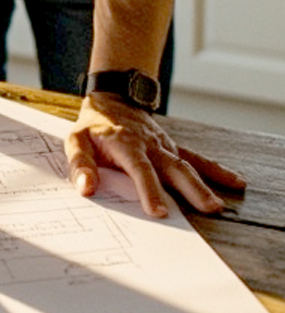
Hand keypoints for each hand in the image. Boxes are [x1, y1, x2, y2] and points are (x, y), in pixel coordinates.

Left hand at [66, 93, 245, 217]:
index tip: (159, 211)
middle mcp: (150, 146)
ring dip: (205, 184)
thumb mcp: (77, 140)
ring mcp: (164, 147)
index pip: (140, 170)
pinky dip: (216, 170)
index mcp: (126, 145)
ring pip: (187, 165)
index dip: (149, 190)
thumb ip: (81, 164)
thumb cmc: (93, 126)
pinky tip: (236, 182)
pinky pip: (196, 159)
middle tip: (207, 208)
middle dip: (190, 189)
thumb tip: (86, 188)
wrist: (112, 100)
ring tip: (218, 205)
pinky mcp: (173, 148)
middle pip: (173, 168)